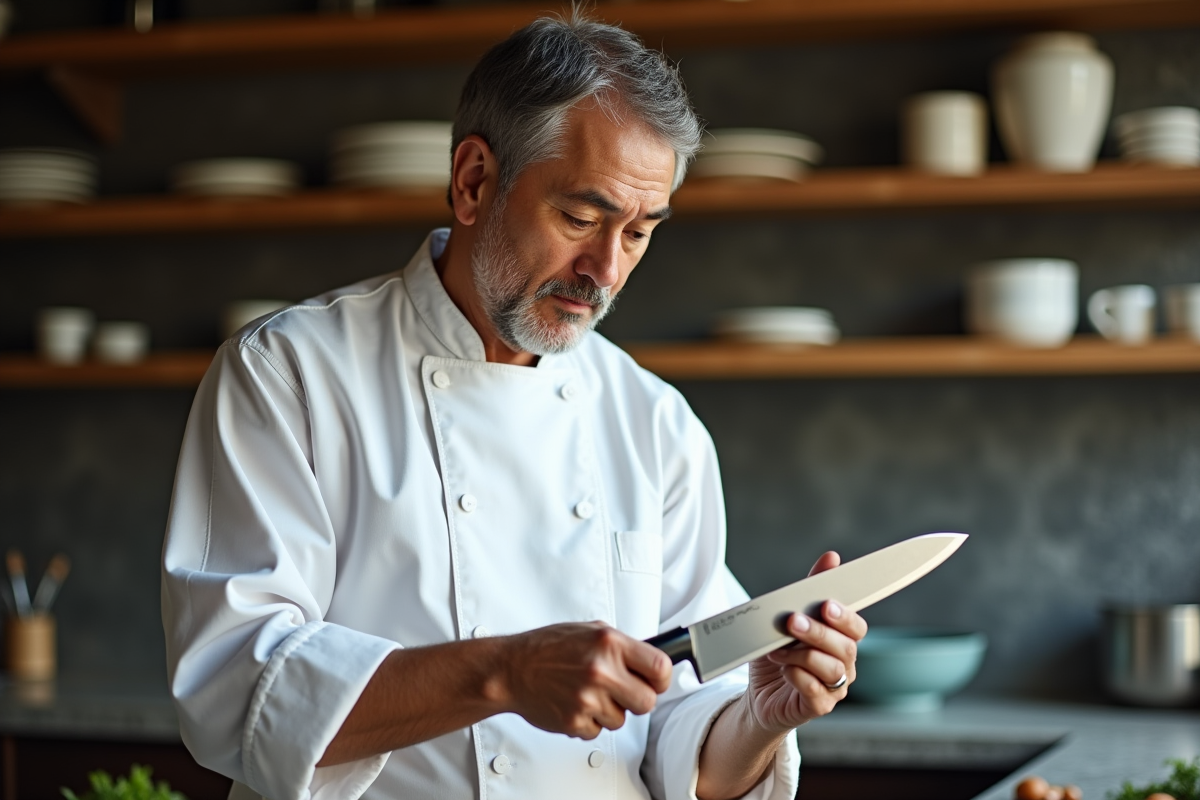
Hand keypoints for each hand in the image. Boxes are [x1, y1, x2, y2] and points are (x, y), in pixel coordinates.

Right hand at [499, 621, 672, 738]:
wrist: (512, 668)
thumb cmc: (548, 647)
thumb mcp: (590, 630)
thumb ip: (621, 645)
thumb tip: (648, 661)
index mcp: (609, 643)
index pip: (660, 667)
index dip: (662, 679)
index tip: (656, 682)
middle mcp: (601, 670)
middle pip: (647, 701)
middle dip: (637, 699)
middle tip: (622, 691)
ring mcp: (588, 698)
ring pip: (622, 720)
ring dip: (609, 710)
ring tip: (588, 693)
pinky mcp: (575, 720)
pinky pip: (598, 731)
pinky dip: (590, 721)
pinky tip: (575, 703)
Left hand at [744, 551, 867, 733]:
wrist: (759, 695)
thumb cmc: (777, 654)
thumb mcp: (786, 617)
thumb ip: (809, 590)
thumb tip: (831, 558)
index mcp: (840, 639)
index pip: (856, 626)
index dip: (846, 616)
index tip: (826, 605)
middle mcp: (843, 663)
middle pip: (845, 647)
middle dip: (818, 632)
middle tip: (792, 622)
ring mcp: (835, 687)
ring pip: (833, 669)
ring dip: (803, 655)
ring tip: (777, 650)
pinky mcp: (820, 706)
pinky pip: (818, 692)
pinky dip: (799, 678)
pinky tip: (785, 670)